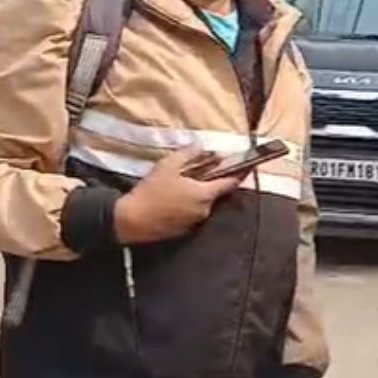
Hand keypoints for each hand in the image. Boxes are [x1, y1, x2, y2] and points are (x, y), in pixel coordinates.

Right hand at [113, 147, 242, 244]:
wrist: (130, 221)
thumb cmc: (151, 191)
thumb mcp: (168, 166)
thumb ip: (188, 153)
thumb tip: (202, 145)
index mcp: (205, 194)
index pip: (230, 183)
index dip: (240, 173)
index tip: (247, 166)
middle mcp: (205, 210)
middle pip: (215, 193)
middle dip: (210, 183)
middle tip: (198, 172)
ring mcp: (195, 223)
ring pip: (203, 204)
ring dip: (198, 195)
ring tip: (181, 185)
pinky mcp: (184, 231)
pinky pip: (192, 214)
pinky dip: (188, 206)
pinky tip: (173, 200)